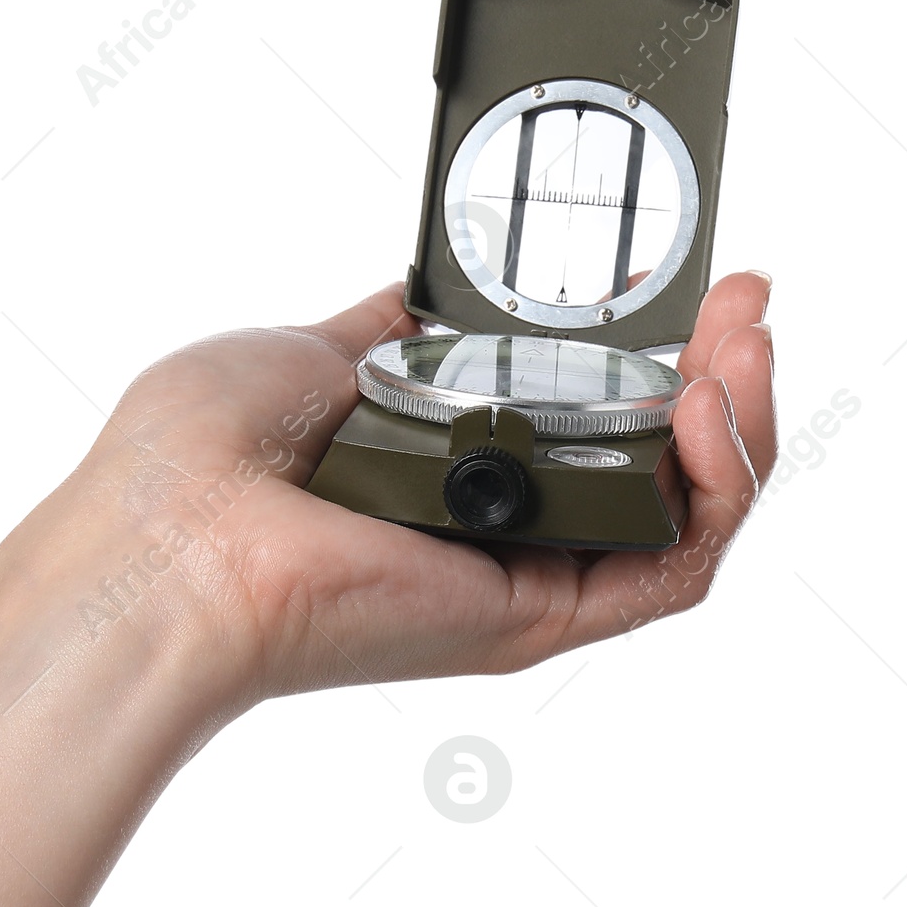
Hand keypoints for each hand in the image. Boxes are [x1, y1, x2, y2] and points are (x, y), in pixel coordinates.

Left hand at [63, 272, 775, 703]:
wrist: (159, 537)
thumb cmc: (194, 457)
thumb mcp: (309, 353)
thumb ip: (391, 333)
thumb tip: (421, 300)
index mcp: (444, 469)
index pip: (585, 418)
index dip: (649, 356)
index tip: (681, 287)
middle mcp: (492, 530)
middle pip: (653, 466)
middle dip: (719, 378)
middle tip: (745, 304)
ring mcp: (518, 577)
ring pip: (683, 516)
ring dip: (740, 424)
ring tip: (748, 345)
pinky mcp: (536, 618)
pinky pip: (671, 567)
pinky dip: (716, 490)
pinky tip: (712, 408)